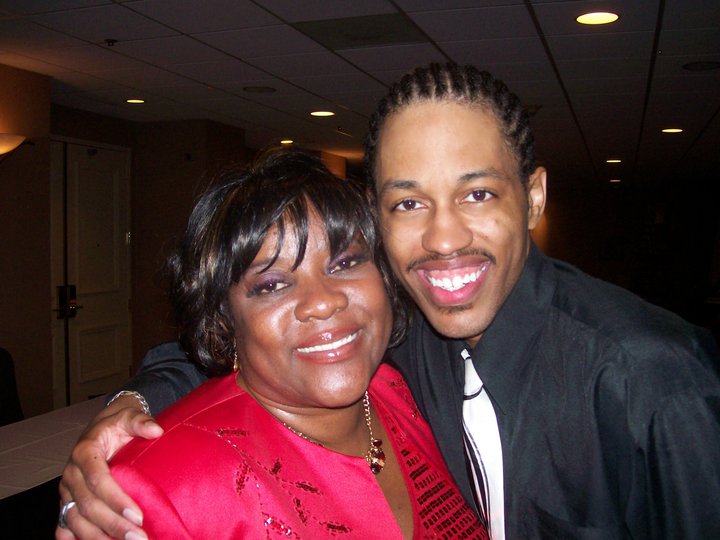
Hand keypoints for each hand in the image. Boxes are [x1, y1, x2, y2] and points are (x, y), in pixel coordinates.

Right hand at [55, 395, 162, 539]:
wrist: (102, 426)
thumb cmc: (117, 424)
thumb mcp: (128, 416)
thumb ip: (141, 422)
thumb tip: (156, 430)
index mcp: (84, 452)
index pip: (97, 480)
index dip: (116, 500)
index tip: (138, 515)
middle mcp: (71, 474)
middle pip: (87, 506)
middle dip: (113, 525)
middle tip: (139, 538)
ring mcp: (67, 491)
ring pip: (75, 520)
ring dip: (98, 538)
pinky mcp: (68, 502)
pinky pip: (66, 526)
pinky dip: (79, 539)